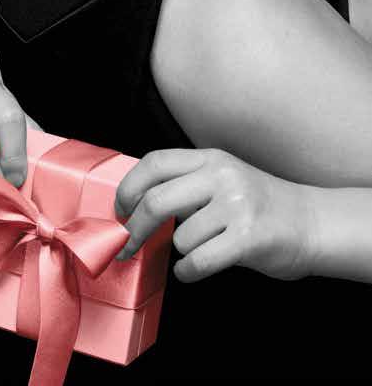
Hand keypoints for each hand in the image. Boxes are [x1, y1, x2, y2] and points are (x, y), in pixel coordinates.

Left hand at [114, 148, 313, 281]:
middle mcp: (222, 176)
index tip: (119, 210)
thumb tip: (136, 206)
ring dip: (180, 253)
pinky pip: (199, 261)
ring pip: (181, 238)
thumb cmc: (259, 205)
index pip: (155, 163)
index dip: (129, 187)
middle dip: (134, 228)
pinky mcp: (249, 237)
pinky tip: (193, 270)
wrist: (311, 223)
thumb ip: (187, 184)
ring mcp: (237, 205)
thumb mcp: (222, 179)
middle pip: (157, 200)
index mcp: (210, 159)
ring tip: (199, 250)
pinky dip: (188, 272)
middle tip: (126, 244)